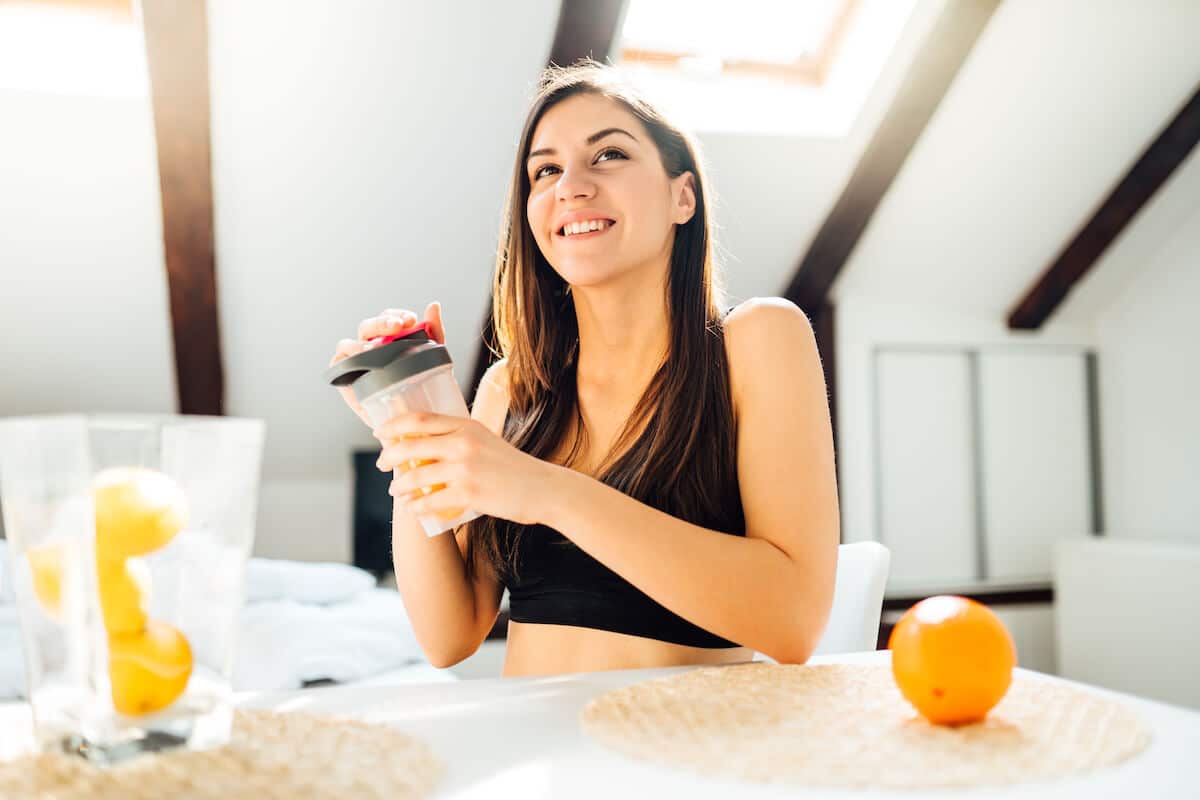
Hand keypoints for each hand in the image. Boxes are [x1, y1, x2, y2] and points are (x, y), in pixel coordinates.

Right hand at [329, 303, 445, 426]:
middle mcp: (369, 346)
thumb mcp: (433, 360)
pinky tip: (359, 362)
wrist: (414, 425)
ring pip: (348, 344)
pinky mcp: (345, 379)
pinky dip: (345, 361)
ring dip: (360, 344)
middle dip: (380, 324)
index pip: (388, 318)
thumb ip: (434, 334)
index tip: (411, 319)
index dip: (396, 315)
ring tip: (375, 349)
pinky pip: (338, 364)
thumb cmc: (423, 391)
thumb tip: (433, 305)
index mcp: (388, 339)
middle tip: (398, 326)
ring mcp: (355, 362)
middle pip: (367, 327)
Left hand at [373, 411, 554, 525]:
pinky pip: (431, 500)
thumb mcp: (486, 440)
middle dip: (389, 456)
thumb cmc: (513, 467)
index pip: (420, 419)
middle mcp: (463, 443)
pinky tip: (412, 508)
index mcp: (467, 426)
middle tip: (381, 464)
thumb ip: (459, 438)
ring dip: (400, 485)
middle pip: (410, 445)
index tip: (380, 432)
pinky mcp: (469, 494)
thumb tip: (424, 444)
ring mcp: (465, 469)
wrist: (543, 488)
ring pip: (417, 476)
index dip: (394, 425)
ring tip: (396, 490)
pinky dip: (416, 506)